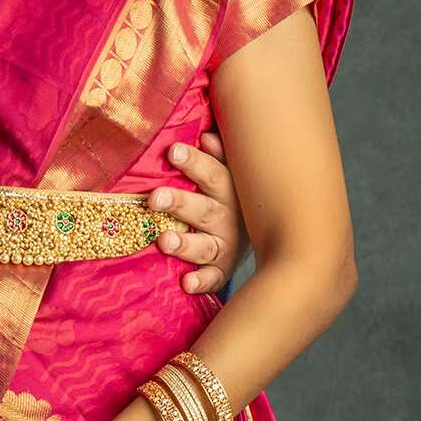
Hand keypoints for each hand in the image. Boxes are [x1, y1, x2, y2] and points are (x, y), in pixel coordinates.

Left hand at [147, 132, 245, 294]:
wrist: (265, 234)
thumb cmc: (228, 194)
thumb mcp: (227, 171)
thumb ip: (217, 154)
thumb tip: (206, 136)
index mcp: (228, 190)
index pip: (212, 173)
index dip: (194, 162)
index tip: (172, 151)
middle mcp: (227, 218)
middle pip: (203, 210)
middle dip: (179, 203)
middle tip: (155, 198)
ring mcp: (224, 246)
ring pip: (205, 246)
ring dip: (185, 244)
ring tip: (164, 240)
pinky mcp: (221, 270)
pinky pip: (213, 279)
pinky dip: (202, 282)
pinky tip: (187, 284)